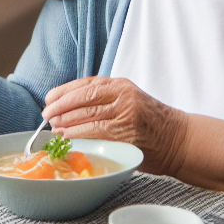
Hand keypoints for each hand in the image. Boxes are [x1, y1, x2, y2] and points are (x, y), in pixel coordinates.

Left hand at [41, 76, 187, 176]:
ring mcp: (126, 114)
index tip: (49, 99)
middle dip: (60, 107)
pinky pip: (97, 133)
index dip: (63, 92)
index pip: (85, 84)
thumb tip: (67, 109)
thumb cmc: (149, 122)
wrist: (177, 138)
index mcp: (120, 84)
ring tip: (53, 128)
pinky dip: (79, 135)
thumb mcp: (127, 101)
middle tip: (46, 116)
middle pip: (83, 98)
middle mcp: (123, 95)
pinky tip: (68, 138)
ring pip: (87, 115)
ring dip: (66, 122)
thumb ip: (104, 100)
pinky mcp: (128, 133)